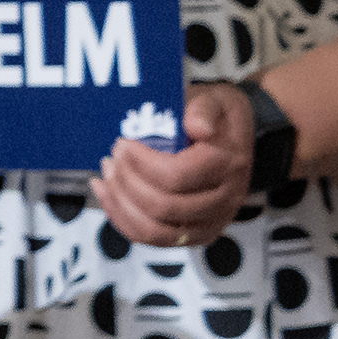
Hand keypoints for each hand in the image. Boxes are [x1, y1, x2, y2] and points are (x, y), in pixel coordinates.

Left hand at [92, 81, 252, 251]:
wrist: (230, 138)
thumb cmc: (216, 119)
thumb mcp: (216, 100)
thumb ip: (204, 109)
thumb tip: (198, 126)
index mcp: (228, 166)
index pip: (177, 176)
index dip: (141, 163)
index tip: (123, 145)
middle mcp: (224, 200)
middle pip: (163, 206)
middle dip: (127, 182)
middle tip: (112, 159)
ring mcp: (209, 222)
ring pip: (155, 230)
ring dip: (121, 204)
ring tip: (107, 177)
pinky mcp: (192, 234)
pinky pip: (152, 239)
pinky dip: (123, 220)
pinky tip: (108, 196)